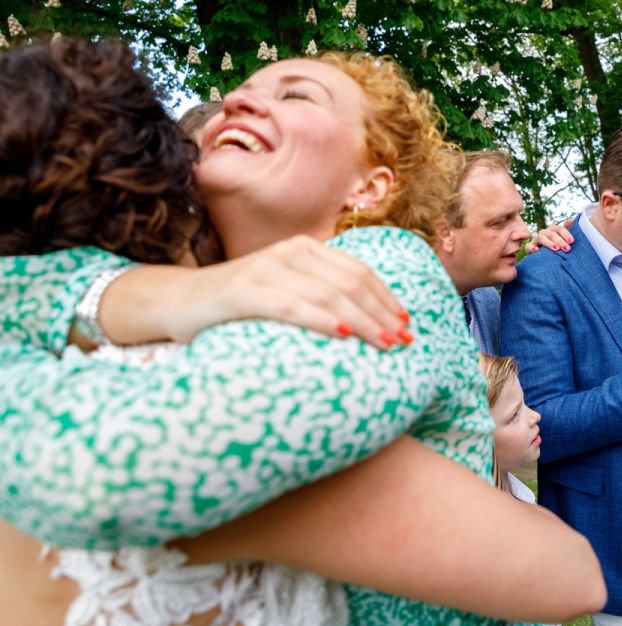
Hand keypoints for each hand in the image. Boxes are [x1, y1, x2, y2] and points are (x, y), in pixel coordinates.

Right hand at [164, 235, 409, 349]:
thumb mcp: (287, 292)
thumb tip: (368, 322)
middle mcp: (289, 253)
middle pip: (350, 284)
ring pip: (327, 295)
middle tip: (403, 341)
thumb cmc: (241, 305)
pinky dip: (321, 320)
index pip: (359, 272)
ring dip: (362, 321)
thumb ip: (321, 295)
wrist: (178, 301)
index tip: (407, 324)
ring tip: (385, 343)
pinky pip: (291, 306)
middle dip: (381, 313)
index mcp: (306, 249)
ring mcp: (265, 269)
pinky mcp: (242, 292)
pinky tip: (343, 335)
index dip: (386, 298)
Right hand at [526, 218, 574, 252]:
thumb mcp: (561, 238)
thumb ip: (566, 230)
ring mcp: (536, 239)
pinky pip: (529, 246)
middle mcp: (544, 233)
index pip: (559, 229)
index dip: (566, 234)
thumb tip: (571, 220)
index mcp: (552, 229)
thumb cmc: (555, 246)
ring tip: (556, 249)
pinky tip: (537, 250)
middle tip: (567, 249)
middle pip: (551, 234)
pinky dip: (532, 248)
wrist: (542, 257)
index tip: (572, 241)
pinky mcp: (529, 247)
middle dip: (560, 241)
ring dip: (549, 243)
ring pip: (541, 238)